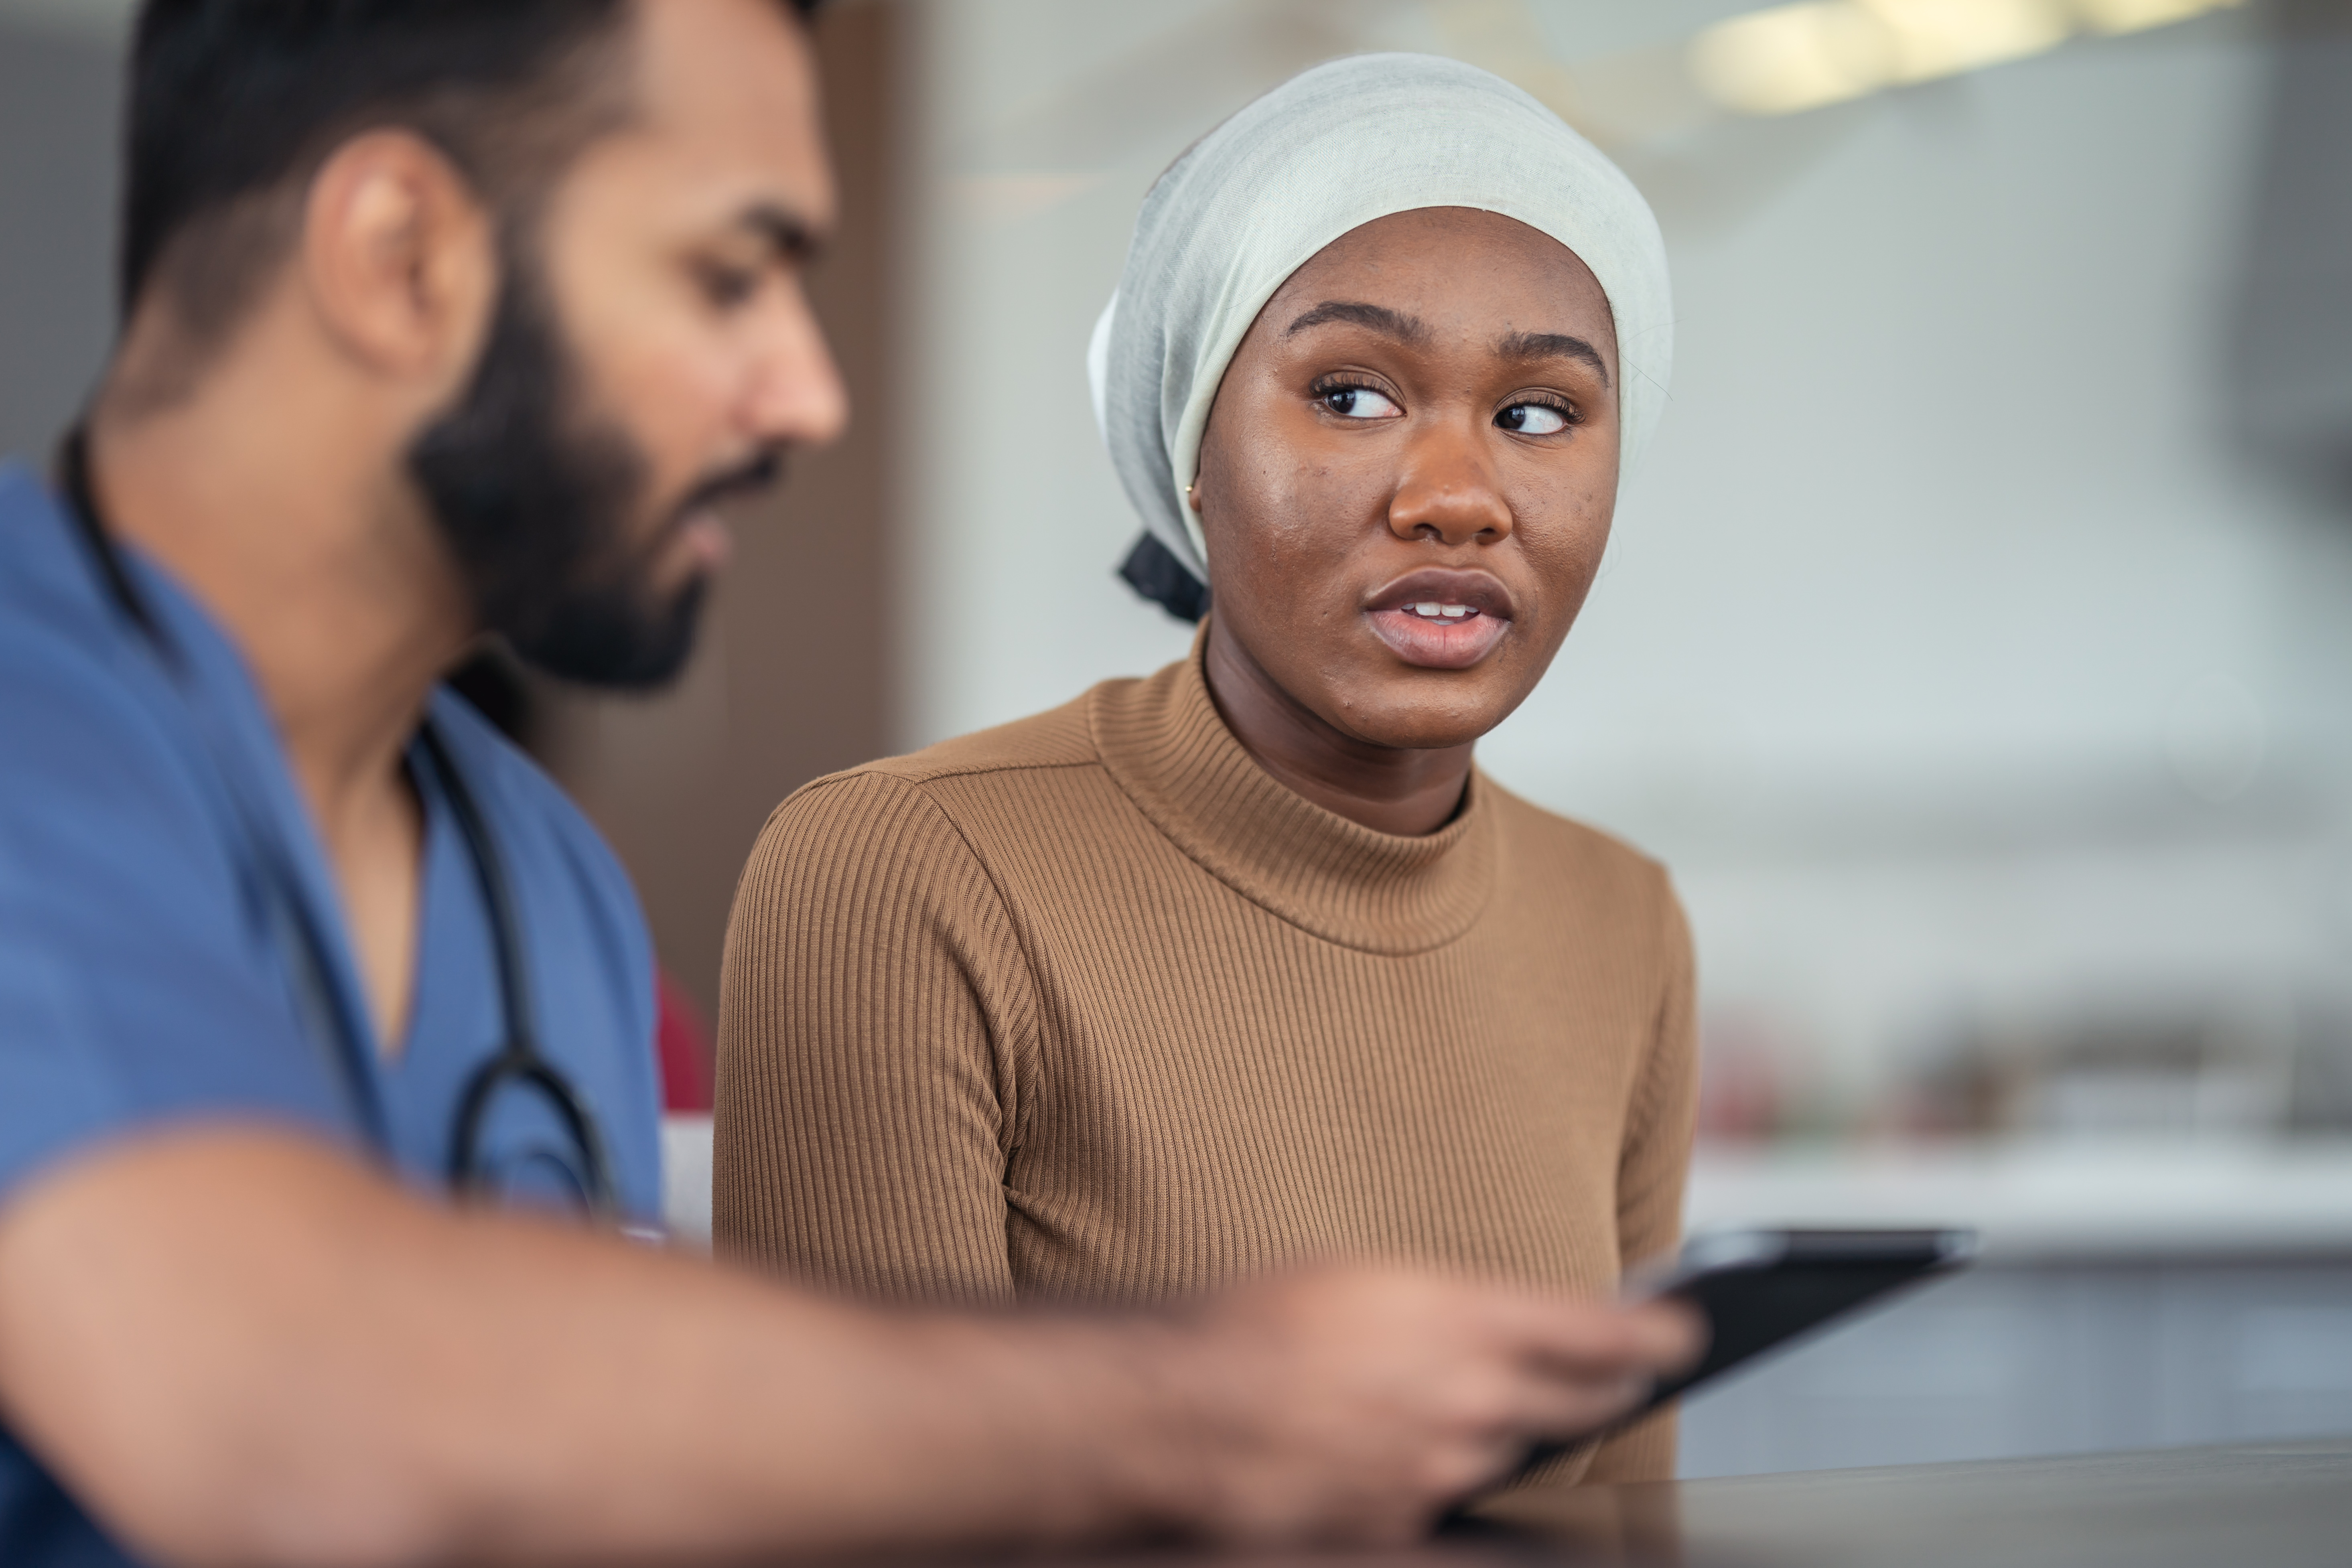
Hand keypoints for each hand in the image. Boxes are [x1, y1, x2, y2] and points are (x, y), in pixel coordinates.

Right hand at [1153, 1264, 1702, 1544]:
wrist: (1180, 1415)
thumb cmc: (1252, 1327)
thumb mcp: (1362, 1280)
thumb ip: (1444, 1305)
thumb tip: (1491, 1322)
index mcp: (1461, 1317)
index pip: (1597, 1332)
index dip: (1655, 1336)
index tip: (1688, 1331)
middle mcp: (1467, 1398)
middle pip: (1578, 1401)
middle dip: (1609, 1384)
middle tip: (1627, 1369)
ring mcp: (1439, 1469)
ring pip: (1510, 1446)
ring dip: (1508, 1423)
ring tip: (1465, 1396)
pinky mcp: (1402, 1522)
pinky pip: (1445, 1492)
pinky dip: (1436, 1468)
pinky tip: (1391, 1442)